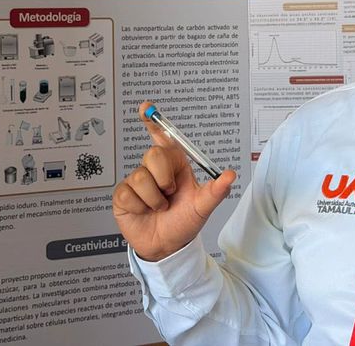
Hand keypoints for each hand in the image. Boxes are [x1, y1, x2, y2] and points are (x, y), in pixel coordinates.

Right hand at [113, 101, 236, 260]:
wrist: (167, 247)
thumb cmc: (184, 223)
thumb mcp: (203, 207)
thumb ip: (216, 191)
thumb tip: (230, 175)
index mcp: (174, 165)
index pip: (163, 138)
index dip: (153, 121)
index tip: (146, 107)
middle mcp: (155, 169)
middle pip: (153, 155)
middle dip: (165, 177)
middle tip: (171, 193)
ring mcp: (137, 181)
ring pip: (140, 177)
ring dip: (154, 198)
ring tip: (159, 207)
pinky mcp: (123, 195)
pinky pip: (128, 193)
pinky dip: (140, 206)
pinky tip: (144, 211)